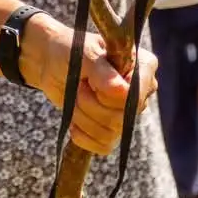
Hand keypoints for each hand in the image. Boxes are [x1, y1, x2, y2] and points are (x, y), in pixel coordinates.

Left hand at [23, 17, 159, 156]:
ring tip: (76, 96)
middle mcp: (141, 91)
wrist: (52, 63)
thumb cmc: (71, 51)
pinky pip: (103, 146)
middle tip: (79, 85)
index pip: (137, 96)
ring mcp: (127, 112)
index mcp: (144, 66)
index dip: (108, 95)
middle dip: (90, 104)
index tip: (90, 80)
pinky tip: (74, 119)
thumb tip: (121, 92)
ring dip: (83, 117)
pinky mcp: (112, 129)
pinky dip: (83, 135)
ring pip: (110, 133)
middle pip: (121, 118)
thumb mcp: (84, 54)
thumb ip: (102, 71)